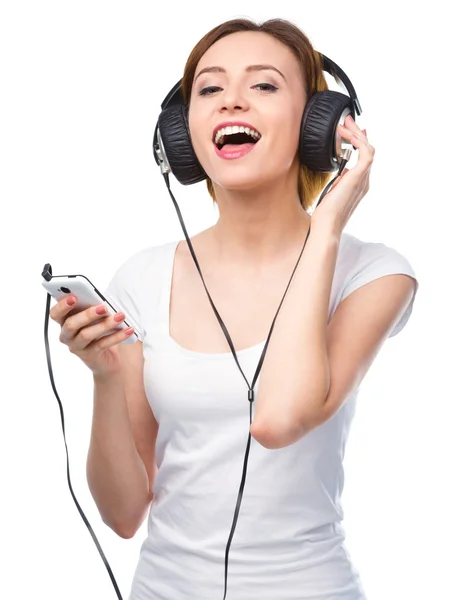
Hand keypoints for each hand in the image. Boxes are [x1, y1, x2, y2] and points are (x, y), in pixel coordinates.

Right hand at [49, 297, 134, 377]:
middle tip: (103, 307)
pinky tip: (128, 330)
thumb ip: (94, 308)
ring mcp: (77, 347)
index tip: (74, 297)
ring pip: (86, 334)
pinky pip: (102, 344)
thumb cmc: (100, 331)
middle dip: (87, 314)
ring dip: (105, 324)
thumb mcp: (96, 318)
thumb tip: (102, 301)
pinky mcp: (90, 356)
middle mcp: (67, 335)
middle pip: (71, 324)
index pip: (56, 313)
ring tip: (120, 316)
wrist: (109, 360)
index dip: (62, 306)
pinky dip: (117, 336)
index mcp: (65, 321)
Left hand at [311, 115, 374, 235]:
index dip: (359, 142)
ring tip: (344, 124)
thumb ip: (340, 181)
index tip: (350, 131)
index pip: (364, 158)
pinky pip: (365, 154)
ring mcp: (363, 180)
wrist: (327, 225)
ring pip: (368, 149)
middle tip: (347, 121)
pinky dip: (357, 141)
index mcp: (359, 184)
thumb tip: (343, 170)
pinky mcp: (359, 178)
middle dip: (358, 133)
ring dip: (356, 134)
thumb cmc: (326, 214)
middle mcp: (364, 181)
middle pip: (368, 150)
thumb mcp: (333, 193)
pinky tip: (347, 135)